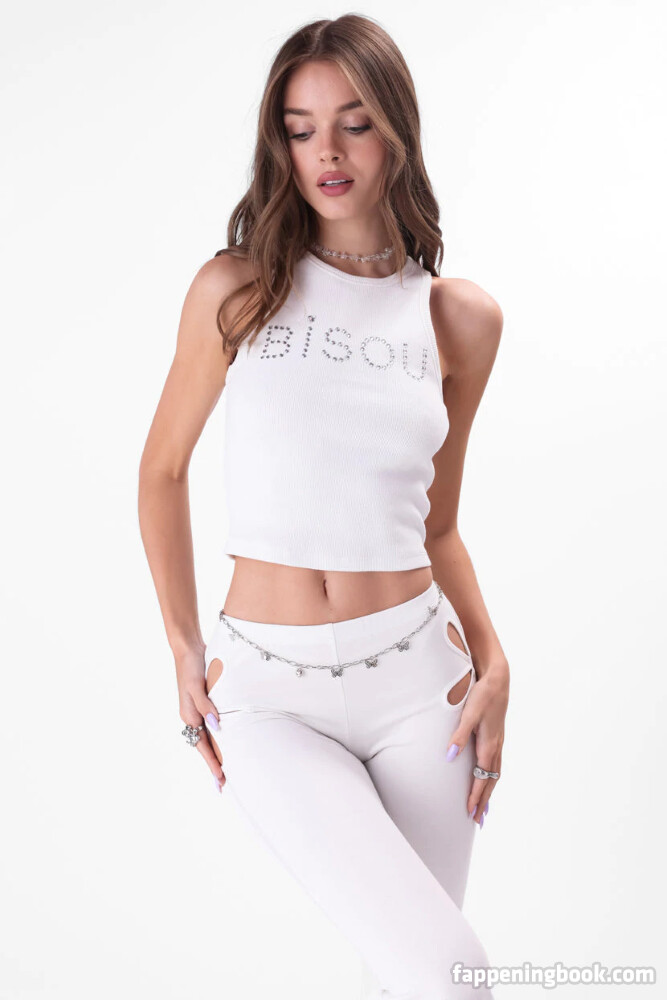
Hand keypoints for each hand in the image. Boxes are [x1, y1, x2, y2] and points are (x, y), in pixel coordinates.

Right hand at [176, 646, 224, 791]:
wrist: (188, 648)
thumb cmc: (191, 666)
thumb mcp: (196, 686)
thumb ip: (206, 706)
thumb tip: (216, 726)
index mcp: (188, 715)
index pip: (202, 746)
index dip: (212, 762)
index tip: (220, 779)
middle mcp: (191, 716)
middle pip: (204, 746)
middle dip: (213, 764)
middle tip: (223, 784)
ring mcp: (197, 710)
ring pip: (207, 737)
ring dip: (216, 752)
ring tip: (226, 768)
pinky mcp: (203, 702)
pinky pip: (210, 725)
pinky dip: (218, 736)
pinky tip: (225, 739)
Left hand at [447, 662, 508, 825]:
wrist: (498, 678)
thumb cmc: (483, 695)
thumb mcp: (468, 714)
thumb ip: (459, 736)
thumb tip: (449, 757)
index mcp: (489, 744)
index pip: (482, 777)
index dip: (476, 796)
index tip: (470, 813)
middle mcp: (496, 746)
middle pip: (491, 780)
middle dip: (484, 801)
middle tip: (478, 821)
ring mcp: (498, 741)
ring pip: (495, 773)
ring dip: (489, 792)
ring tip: (484, 808)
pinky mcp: (497, 735)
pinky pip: (496, 763)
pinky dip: (492, 777)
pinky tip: (487, 777)